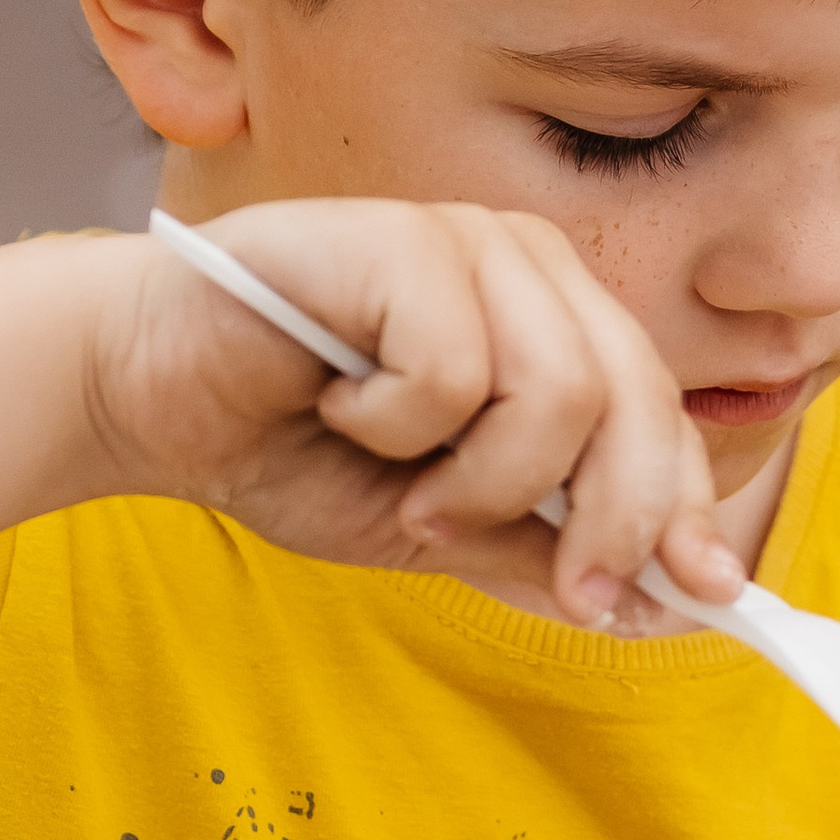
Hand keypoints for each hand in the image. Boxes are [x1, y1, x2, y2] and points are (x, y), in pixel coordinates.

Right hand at [83, 198, 741, 625]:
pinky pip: (454, 370)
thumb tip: (669, 602)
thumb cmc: (290, 448)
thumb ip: (543, 551)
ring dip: (478, 481)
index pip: (663, 413)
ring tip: (407, 486)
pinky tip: (340, 403)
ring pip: (556, 393)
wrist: (147, 397)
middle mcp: (527, 263)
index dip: (684, 510)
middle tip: (556, 587)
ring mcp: (467, 239)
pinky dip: (395, 423)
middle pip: (635, 401)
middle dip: (603, 519)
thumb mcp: (437, 528)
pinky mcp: (399, 237)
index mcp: (556, 317)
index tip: (693, 599)